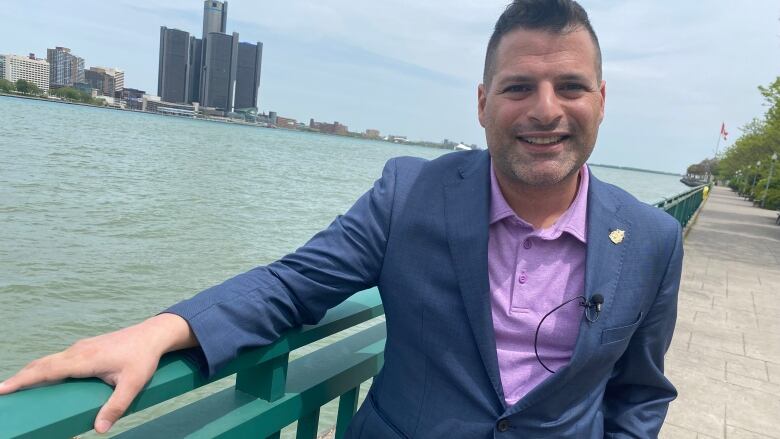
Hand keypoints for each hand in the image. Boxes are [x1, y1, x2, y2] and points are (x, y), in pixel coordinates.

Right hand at [0, 313, 195, 433]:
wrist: (153, 334)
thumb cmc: (143, 358)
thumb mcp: (132, 384)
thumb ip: (116, 407)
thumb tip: (99, 429)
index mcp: (84, 359)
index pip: (46, 370)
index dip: (23, 379)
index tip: (3, 388)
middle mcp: (78, 351)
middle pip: (42, 364)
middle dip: (20, 378)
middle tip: (2, 392)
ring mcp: (81, 347)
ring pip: (49, 360)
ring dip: (31, 373)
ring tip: (15, 388)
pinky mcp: (86, 348)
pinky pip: (59, 358)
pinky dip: (44, 368)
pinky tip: (42, 378)